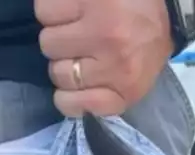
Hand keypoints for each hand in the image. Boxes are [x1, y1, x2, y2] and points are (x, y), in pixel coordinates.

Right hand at [37, 0, 173, 117]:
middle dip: (64, 59)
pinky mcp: (85, 1)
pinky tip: (76, 6)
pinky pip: (45, 12)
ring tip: (80, 21)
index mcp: (129, 85)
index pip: (72, 104)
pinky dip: (54, 8)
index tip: (71, 86)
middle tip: (82, 44)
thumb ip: (109, 91)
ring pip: (47, 41)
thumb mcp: (140, 73)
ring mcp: (99, 29)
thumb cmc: (149, 35)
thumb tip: (71, 99)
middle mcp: (114, 61)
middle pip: (56, 72)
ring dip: (58, 31)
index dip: (66, 97)